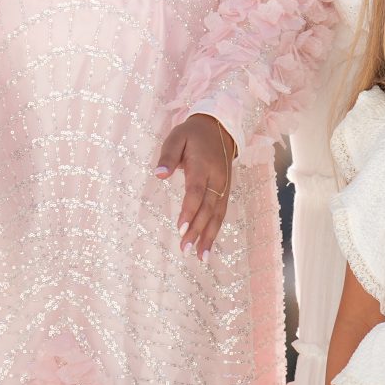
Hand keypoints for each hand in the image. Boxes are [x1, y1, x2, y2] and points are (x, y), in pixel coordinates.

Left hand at [154, 113, 234, 256]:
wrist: (220, 127)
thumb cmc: (192, 134)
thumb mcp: (176, 137)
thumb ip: (168, 156)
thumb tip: (159, 174)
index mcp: (203, 164)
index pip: (196, 190)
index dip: (189, 210)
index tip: (180, 228)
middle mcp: (217, 178)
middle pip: (208, 207)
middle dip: (197, 230)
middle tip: (184, 249)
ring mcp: (224, 186)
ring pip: (217, 214)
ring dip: (208, 236)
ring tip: (200, 257)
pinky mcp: (225, 191)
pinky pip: (221, 213)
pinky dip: (215, 231)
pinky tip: (207, 246)